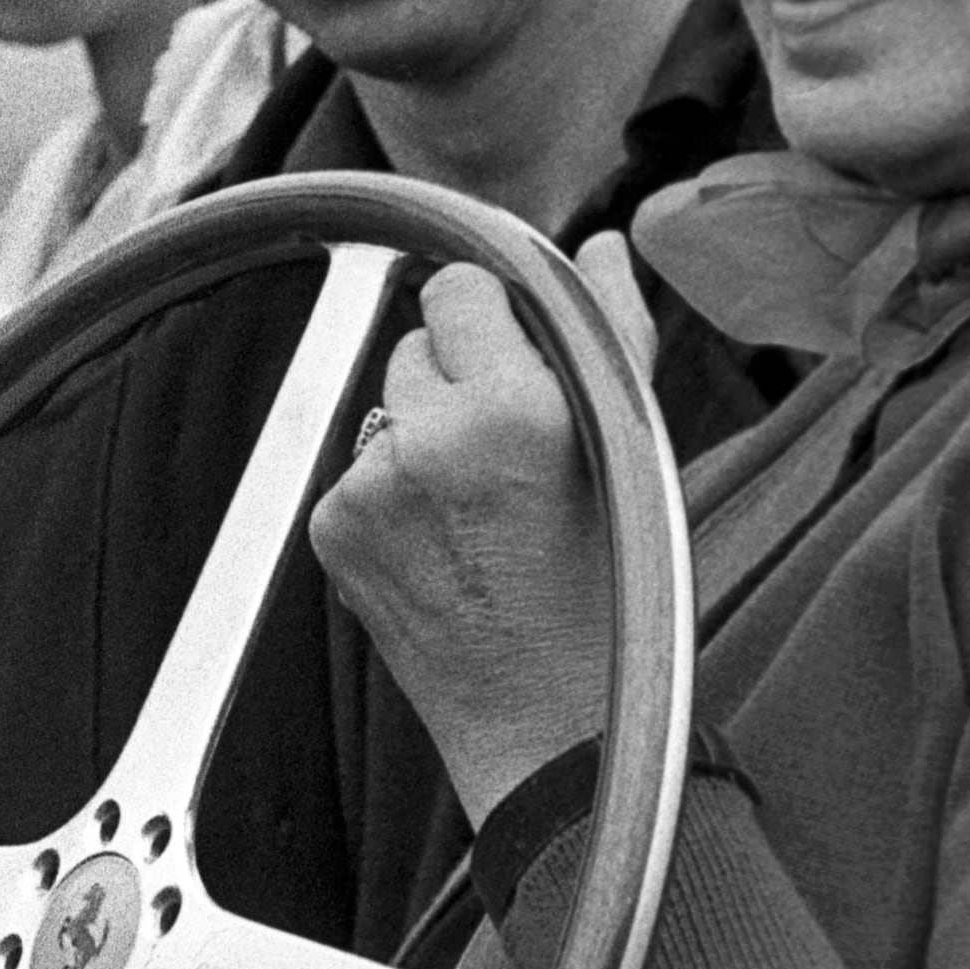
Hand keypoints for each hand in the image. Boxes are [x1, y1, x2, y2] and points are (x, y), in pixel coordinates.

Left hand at [303, 239, 654, 821]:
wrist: (551, 725)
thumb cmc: (614, 587)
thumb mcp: (638, 453)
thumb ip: (615, 331)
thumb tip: (596, 243)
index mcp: (514, 410)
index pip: (464, 289)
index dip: (497, 318)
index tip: (526, 363)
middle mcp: (426, 441)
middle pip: (418, 342)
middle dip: (462, 376)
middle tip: (516, 454)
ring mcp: (368, 488)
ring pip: (387, 405)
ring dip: (426, 432)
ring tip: (486, 509)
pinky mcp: (332, 529)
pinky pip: (360, 468)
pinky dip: (395, 491)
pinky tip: (448, 545)